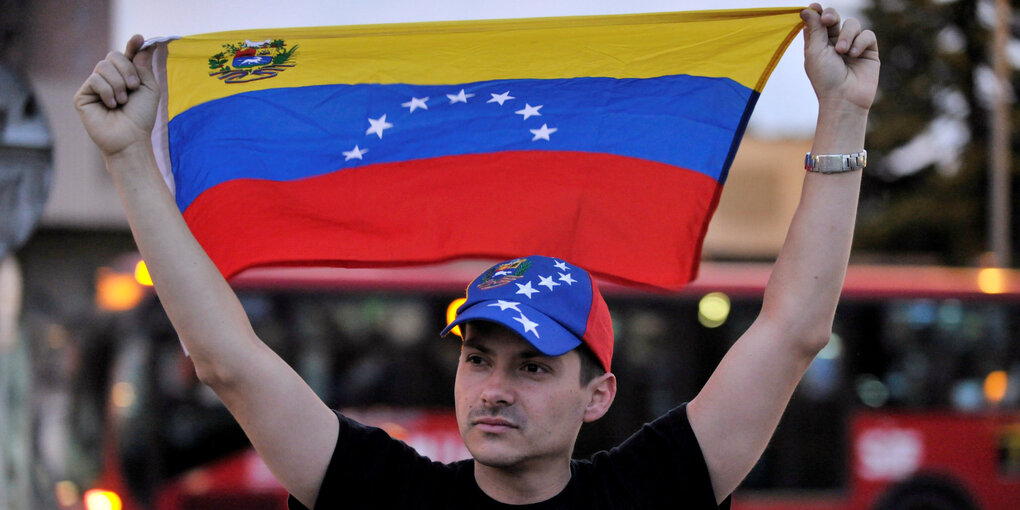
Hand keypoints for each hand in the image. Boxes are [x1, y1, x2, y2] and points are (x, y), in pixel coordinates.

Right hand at [73, 34, 158, 159]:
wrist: (131, 137)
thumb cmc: (142, 117)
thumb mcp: (149, 89)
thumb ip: (143, 67)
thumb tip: (142, 44)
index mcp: (125, 76)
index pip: (127, 55)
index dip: (132, 45)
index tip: (139, 38)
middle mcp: (109, 79)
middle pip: (113, 56)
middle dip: (127, 70)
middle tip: (133, 87)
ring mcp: (94, 86)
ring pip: (103, 66)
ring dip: (118, 84)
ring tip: (122, 101)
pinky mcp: (83, 94)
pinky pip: (95, 79)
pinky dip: (107, 92)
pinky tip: (110, 106)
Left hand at [801, 4, 879, 112]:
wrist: (845, 99)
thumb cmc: (825, 78)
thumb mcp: (815, 52)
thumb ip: (814, 29)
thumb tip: (806, 9)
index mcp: (818, 44)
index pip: (818, 22)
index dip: (817, 13)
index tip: (814, 8)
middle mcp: (835, 43)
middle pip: (834, 18)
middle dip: (831, 16)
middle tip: (827, 20)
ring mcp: (852, 46)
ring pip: (852, 24)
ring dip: (846, 35)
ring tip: (842, 51)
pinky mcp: (869, 51)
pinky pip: (867, 34)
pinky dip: (860, 42)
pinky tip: (854, 55)